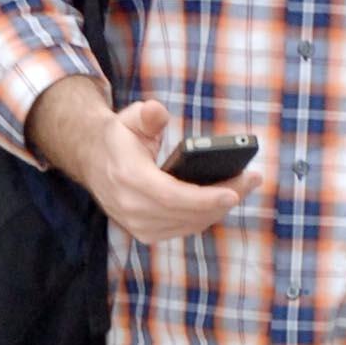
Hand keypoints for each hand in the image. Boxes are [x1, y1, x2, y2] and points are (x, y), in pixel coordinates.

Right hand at [79, 99, 261, 245]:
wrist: (92, 161)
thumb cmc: (119, 138)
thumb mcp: (129, 118)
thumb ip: (146, 114)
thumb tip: (157, 111)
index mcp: (128, 178)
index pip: (172, 196)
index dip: (205, 198)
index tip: (234, 192)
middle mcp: (131, 207)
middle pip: (187, 213)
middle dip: (225, 199)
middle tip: (253, 179)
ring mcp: (136, 224)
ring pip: (189, 224)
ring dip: (220, 208)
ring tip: (244, 187)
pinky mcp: (144, 233)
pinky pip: (183, 229)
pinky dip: (206, 216)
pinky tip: (223, 201)